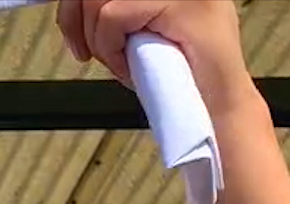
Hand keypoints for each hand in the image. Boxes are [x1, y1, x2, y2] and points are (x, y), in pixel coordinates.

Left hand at [56, 0, 254, 114]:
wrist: (216, 107)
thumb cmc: (180, 76)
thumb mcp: (139, 34)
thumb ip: (116, 14)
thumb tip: (72, 7)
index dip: (76, 5)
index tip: (75, 37)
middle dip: (75, 21)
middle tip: (87, 54)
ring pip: (100, 1)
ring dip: (98, 41)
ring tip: (121, 63)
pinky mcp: (181, 4)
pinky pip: (113, 16)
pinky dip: (110, 49)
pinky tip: (129, 67)